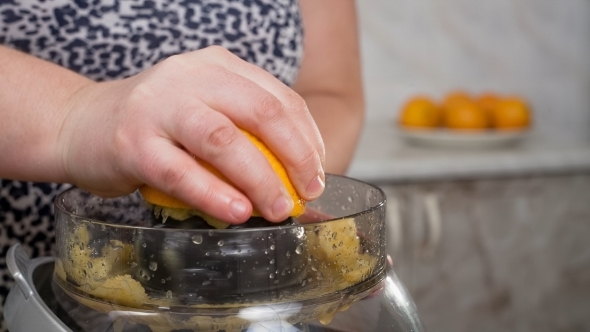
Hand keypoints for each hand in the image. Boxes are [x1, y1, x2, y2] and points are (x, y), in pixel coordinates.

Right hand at [58, 46, 324, 222]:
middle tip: (307, 192)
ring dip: (260, 178)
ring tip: (278, 208)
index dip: (307, 139)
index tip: (316, 173)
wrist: (81, 124)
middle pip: (261, 112)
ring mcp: (159, 106)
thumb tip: (296, 177)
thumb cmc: (155, 125)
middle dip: (295, 156)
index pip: (280, 98)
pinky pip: (181, 172)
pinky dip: (214, 193)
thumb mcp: (205, 110)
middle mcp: (191, 77)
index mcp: (217, 66)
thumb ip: (245, 133)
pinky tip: (236, 211)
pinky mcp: (132, 141)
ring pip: (223, 139)